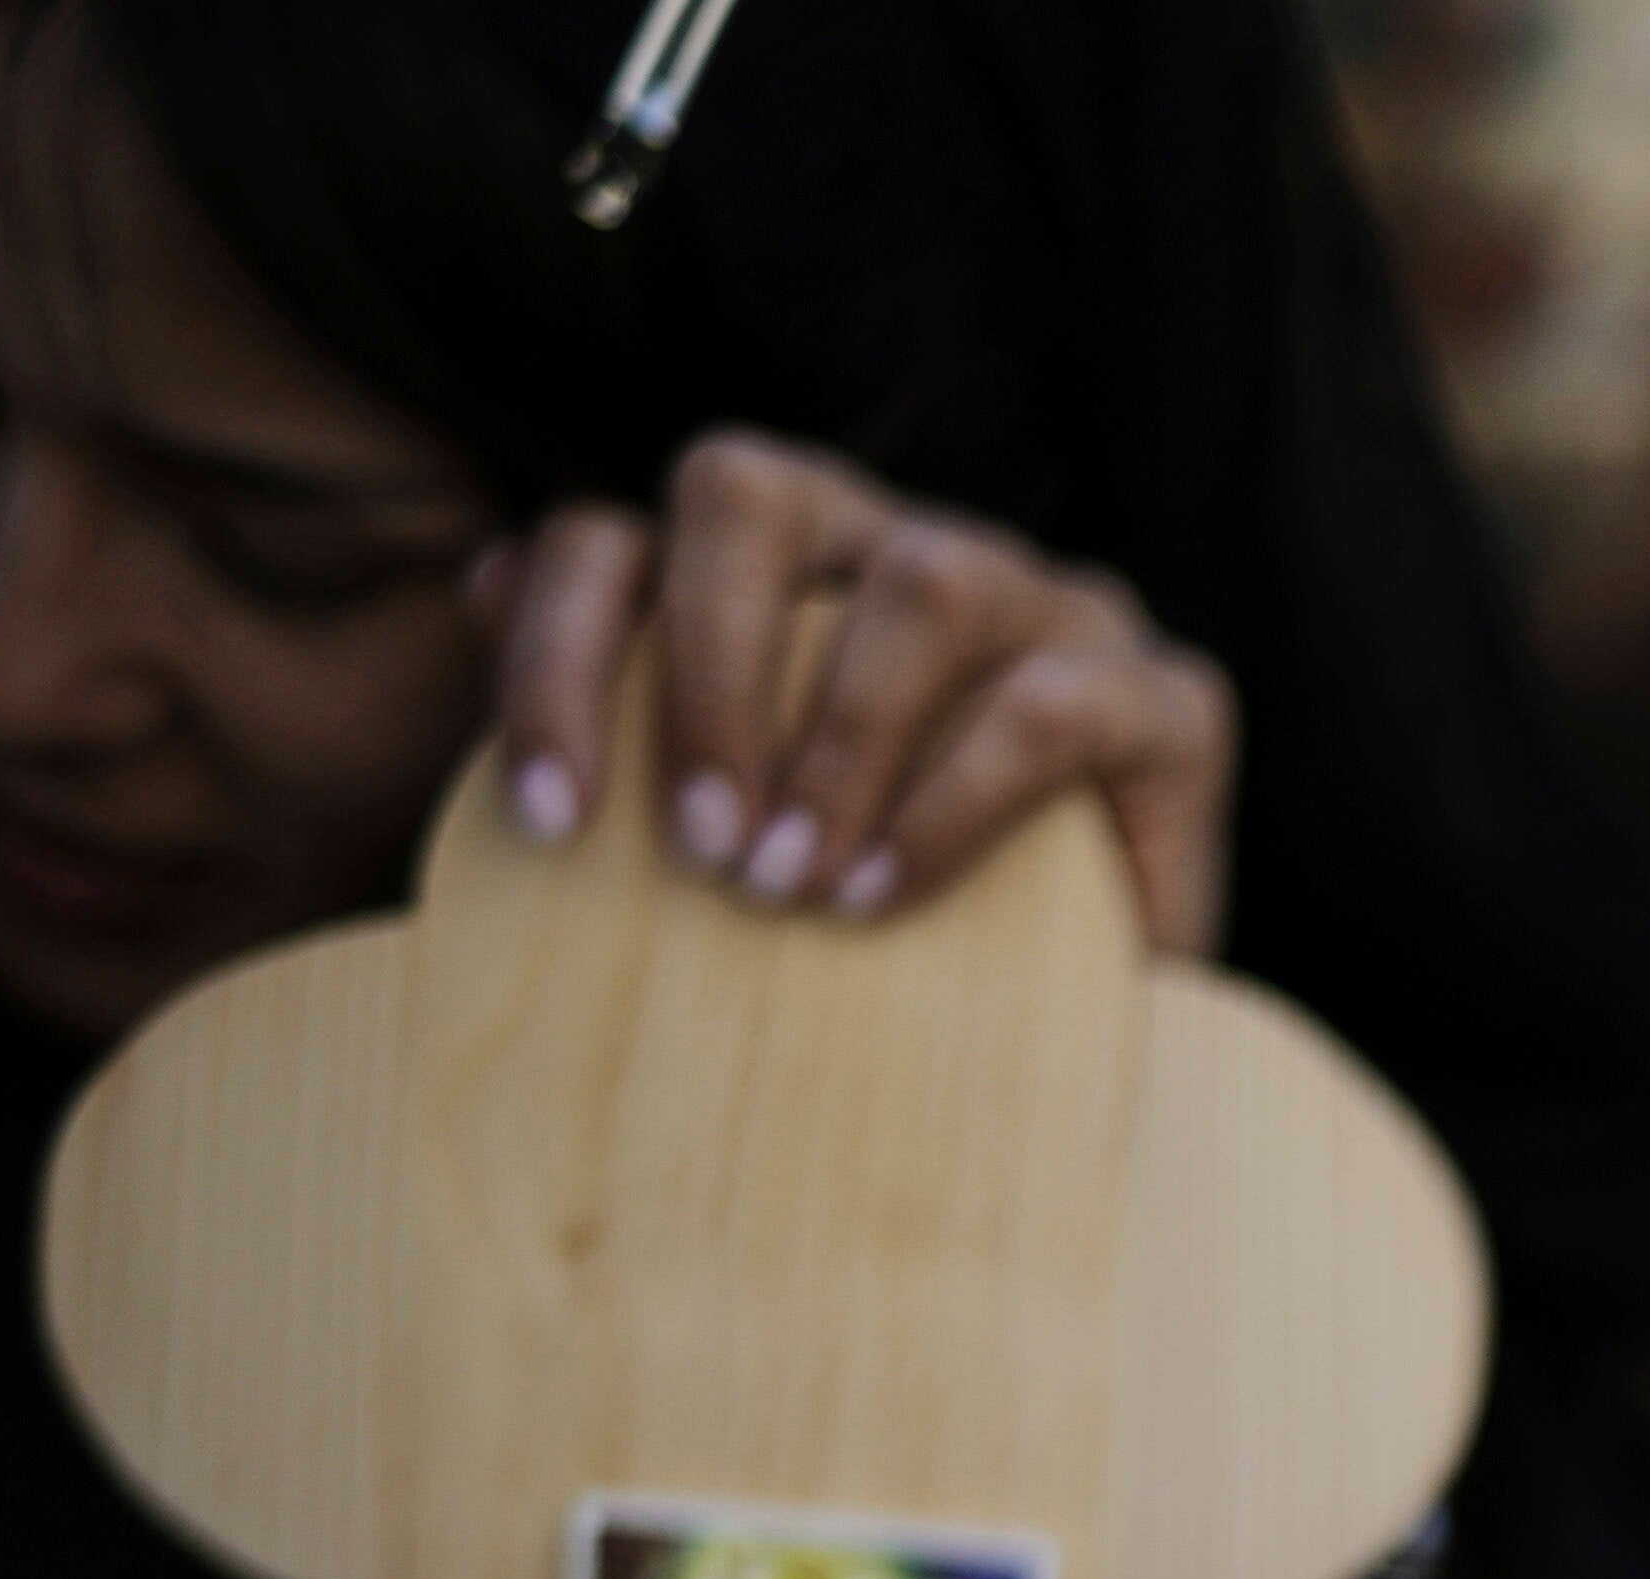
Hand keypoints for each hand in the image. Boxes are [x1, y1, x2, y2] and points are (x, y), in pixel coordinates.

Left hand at [479, 431, 1234, 954]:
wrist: (1095, 1017)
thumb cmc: (887, 914)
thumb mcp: (745, 820)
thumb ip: (628, 706)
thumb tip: (480, 584)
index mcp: (780, 563)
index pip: (620, 535)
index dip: (556, 651)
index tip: (547, 820)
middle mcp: (902, 543)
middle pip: (749, 489)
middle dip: (702, 670)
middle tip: (698, 848)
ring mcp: (1046, 601)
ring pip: (921, 581)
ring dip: (840, 740)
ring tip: (795, 885)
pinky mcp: (1168, 698)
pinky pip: (1049, 707)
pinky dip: (952, 806)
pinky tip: (887, 897)